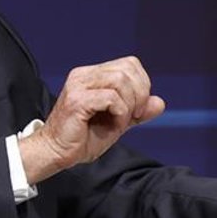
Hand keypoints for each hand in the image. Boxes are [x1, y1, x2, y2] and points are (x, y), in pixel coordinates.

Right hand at [20, 57, 165, 183]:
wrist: (56, 153)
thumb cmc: (82, 138)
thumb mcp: (118, 123)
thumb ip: (138, 112)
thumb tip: (159, 103)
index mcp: (93, 75)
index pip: (130, 64)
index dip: (142, 84)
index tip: (138, 109)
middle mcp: (84, 75)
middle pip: (128, 68)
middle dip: (140, 94)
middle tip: (133, 116)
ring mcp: (79, 85)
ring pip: (121, 80)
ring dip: (129, 105)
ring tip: (120, 122)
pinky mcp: (77, 100)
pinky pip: (111, 97)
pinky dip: (120, 113)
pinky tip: (113, 125)